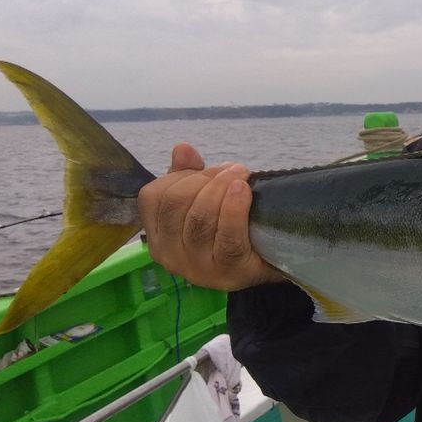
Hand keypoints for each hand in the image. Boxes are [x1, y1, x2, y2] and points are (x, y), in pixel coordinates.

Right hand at [138, 143, 285, 290]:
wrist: (268, 260)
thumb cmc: (228, 228)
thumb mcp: (202, 200)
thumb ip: (187, 175)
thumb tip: (182, 149)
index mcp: (157, 235)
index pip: (153, 197)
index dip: (182, 176)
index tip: (210, 170)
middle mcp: (169, 255)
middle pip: (176, 204)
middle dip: (205, 179)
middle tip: (232, 170)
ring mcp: (197, 268)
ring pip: (200, 219)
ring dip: (222, 188)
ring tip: (241, 176)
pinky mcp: (228, 272)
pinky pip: (227, 237)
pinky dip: (234, 209)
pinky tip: (243, 190)